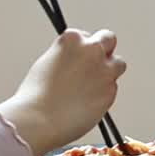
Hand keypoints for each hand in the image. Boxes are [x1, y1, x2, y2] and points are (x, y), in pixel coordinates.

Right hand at [0, 29, 125, 155]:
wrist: (39, 119)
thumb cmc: (36, 96)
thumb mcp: (46, 62)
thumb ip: (66, 55)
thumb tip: (76, 60)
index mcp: (73, 39)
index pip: (86, 36)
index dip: (82, 49)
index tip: (78, 58)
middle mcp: (92, 50)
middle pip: (108, 39)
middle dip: (104, 49)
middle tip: (95, 64)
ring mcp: (104, 70)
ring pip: (118, 64)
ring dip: (110, 71)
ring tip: (93, 85)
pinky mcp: (111, 90)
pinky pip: (113, 87)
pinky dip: (104, 93)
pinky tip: (88, 101)